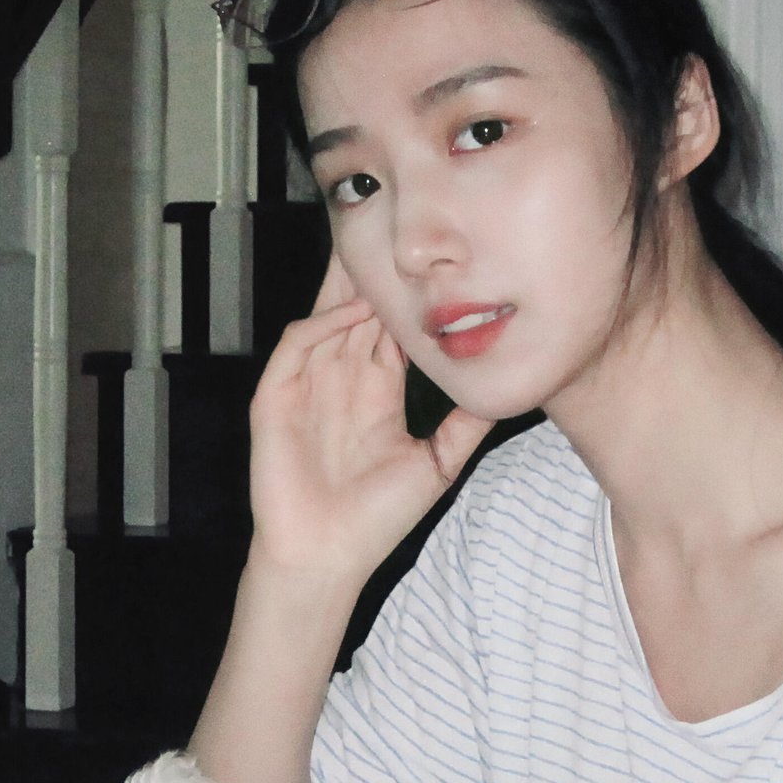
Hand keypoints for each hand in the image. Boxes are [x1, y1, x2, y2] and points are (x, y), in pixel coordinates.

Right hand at [247, 257, 494, 580]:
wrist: (328, 557)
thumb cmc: (377, 519)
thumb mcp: (438, 463)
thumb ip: (466, 425)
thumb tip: (506, 392)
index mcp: (377, 390)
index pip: (390, 328)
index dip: (407, 297)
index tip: (437, 264)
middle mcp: (341, 379)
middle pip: (357, 310)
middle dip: (374, 273)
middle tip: (396, 225)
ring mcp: (307, 384)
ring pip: (327, 316)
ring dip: (349, 285)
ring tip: (372, 245)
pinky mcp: (276, 397)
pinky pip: (299, 345)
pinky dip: (323, 324)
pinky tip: (352, 310)